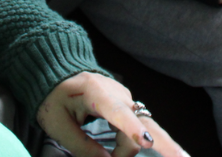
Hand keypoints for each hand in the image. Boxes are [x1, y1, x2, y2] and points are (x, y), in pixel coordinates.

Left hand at [36, 71, 188, 156]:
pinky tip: (148, 148)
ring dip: (125, 150)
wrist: (58, 72)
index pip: (117, 112)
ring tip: (103, 145)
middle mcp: (118, 94)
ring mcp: (125, 100)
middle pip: (144, 122)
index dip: (132, 128)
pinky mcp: (127, 107)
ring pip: (136, 134)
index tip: (145, 141)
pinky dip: (133, 144)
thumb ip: (81, 146)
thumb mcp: (58, 124)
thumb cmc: (55, 96)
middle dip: (166, 143)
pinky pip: (134, 131)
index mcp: (96, 92)